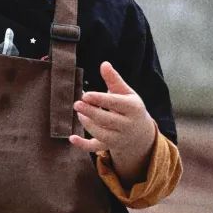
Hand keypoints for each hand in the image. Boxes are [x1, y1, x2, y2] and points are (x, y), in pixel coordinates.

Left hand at [71, 62, 156, 184]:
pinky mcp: (109, 146)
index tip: (86, 95)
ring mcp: (119, 138)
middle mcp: (127, 125)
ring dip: (87, 123)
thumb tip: (104, 64)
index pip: (116, 103)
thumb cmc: (130, 107)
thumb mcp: (126, 93)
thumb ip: (114, 80)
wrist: (141, 133)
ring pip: (100, 134)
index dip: (100, 99)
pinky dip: (83, 145)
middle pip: (107, 120)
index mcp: (133, 108)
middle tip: (77, 104)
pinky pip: (95, 148)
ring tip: (79, 113)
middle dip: (91, 112)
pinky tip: (72, 138)